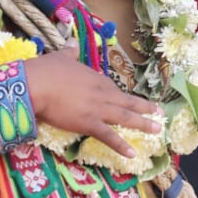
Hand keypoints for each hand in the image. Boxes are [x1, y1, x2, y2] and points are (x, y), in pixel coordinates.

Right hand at [24, 49, 160, 157]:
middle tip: (160, 112)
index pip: (113, 89)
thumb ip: (69, 52)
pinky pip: (109, 136)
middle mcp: (103, 93)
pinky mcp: (89, 124)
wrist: (37, 84)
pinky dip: (121, 145)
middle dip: (145, 107)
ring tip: (156, 129)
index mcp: (97, 79)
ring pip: (126, 117)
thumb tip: (72, 43)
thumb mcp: (62, 57)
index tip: (131, 100)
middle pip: (128, 102)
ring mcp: (98, 109)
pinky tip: (132, 154)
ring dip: (143, 123)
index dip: (121, 96)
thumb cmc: (47, 70)